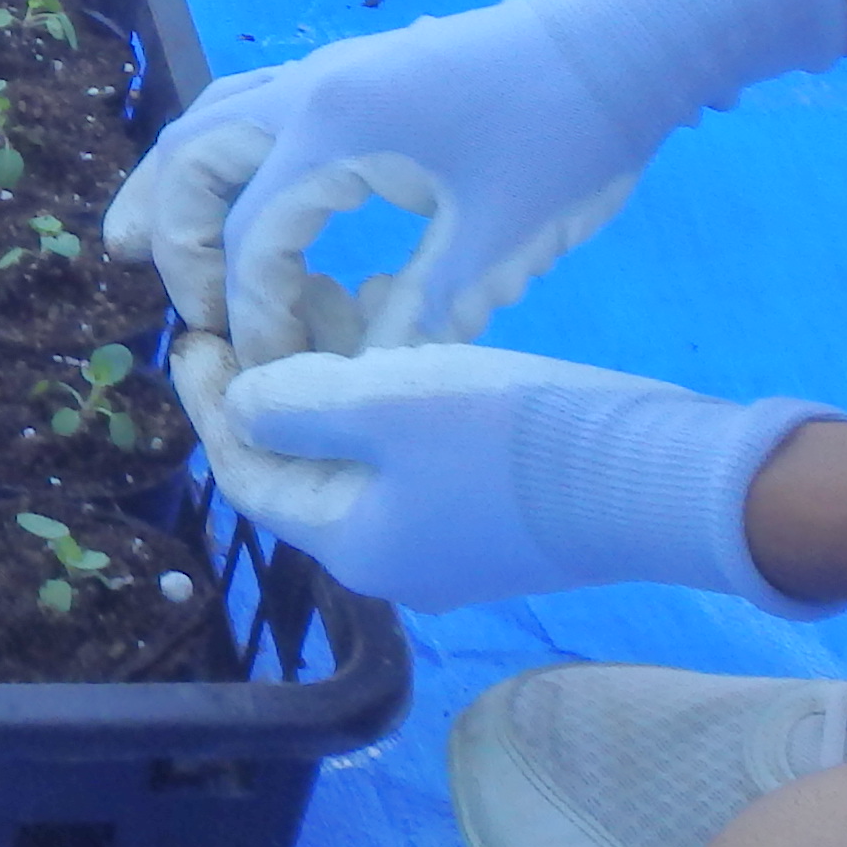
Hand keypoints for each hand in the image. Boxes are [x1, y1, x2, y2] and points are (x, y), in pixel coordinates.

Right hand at [110, 0, 846, 363]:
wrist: (623, 42)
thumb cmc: (568, 140)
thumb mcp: (499, 244)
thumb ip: (419, 317)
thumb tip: (357, 386)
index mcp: (337, 132)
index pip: (251, 235)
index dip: (249, 315)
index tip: (270, 374)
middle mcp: (312, 90)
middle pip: (193, 159)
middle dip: (172, 241)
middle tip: (185, 314)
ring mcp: (329, 70)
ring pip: (210, 119)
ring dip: (172, 183)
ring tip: (132, 242)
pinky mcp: (355, 71)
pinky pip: (249, 104)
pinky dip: (216, 151)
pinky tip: (226, 190)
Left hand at [175, 335, 838, 616]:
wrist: (653, 474)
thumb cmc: (503, 437)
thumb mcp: (377, 404)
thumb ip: (292, 404)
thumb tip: (240, 407)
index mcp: (351, 542)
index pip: (247, 475)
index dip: (211, 404)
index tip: (193, 333)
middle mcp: (393, 554)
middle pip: (301, 462)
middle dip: (272, 380)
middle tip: (257, 302)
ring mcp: (451, 536)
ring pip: (359, 447)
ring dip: (332, 375)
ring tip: (323, 291)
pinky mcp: (497, 508)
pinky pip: (412, 445)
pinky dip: (387, 387)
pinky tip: (395, 320)